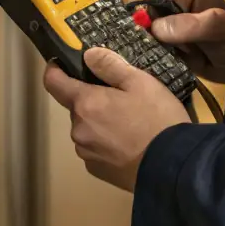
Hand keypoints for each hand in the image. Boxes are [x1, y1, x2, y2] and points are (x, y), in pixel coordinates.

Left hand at [42, 48, 189, 191]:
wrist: (171, 167)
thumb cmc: (156, 119)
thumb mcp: (141, 82)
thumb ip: (110, 65)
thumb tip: (88, 55)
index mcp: (85, 104)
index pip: (53, 82)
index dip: (55, 70)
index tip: (63, 64)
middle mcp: (78, 129)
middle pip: (76, 106)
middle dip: (92, 99)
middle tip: (120, 97)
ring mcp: (86, 153)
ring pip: (86, 128)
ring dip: (98, 122)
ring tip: (128, 123)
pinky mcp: (96, 171)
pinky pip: (94, 148)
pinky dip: (105, 142)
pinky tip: (128, 143)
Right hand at [128, 0, 224, 84]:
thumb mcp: (217, 28)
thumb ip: (188, 25)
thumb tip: (155, 28)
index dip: (141, 11)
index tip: (147, 34)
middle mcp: (172, 2)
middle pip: (139, 12)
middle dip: (143, 32)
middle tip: (159, 49)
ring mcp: (169, 24)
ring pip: (141, 31)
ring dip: (147, 46)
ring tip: (166, 57)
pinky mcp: (168, 44)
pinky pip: (149, 47)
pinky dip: (151, 56)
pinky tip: (164, 63)